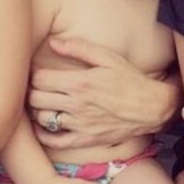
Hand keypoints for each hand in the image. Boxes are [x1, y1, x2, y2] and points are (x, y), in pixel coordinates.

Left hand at [30, 37, 179, 148]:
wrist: (151, 108)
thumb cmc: (130, 79)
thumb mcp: (108, 58)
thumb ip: (78, 48)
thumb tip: (52, 42)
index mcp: (80, 82)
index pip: (39, 79)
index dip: (34, 73)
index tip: (36, 70)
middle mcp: (77, 105)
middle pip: (36, 98)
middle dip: (32, 90)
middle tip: (36, 86)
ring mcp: (80, 124)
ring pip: (42, 118)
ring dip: (38, 109)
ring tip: (42, 102)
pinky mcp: (85, 140)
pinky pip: (55, 141)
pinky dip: (44, 133)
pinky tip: (45, 124)